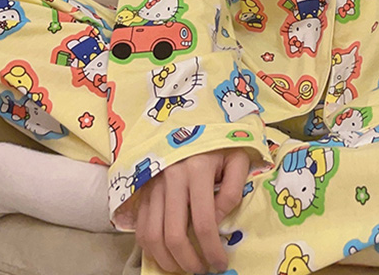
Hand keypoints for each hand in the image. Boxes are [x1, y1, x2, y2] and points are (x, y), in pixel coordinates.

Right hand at [134, 149, 250, 273]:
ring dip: (167, 260)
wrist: (191, 119)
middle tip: (201, 271)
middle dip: (188, 262)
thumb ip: (233, 190)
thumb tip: (217, 223)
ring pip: (151, 235)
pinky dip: (150, 247)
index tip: (219, 264)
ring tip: (183, 267)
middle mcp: (171, 177)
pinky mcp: (143, 188)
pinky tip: (166, 254)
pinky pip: (141, 226)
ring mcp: (153, 183)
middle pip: (173, 235)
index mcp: (197, 169)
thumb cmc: (219, 142)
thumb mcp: (237, 159)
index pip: (204, 223)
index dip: (212, 250)